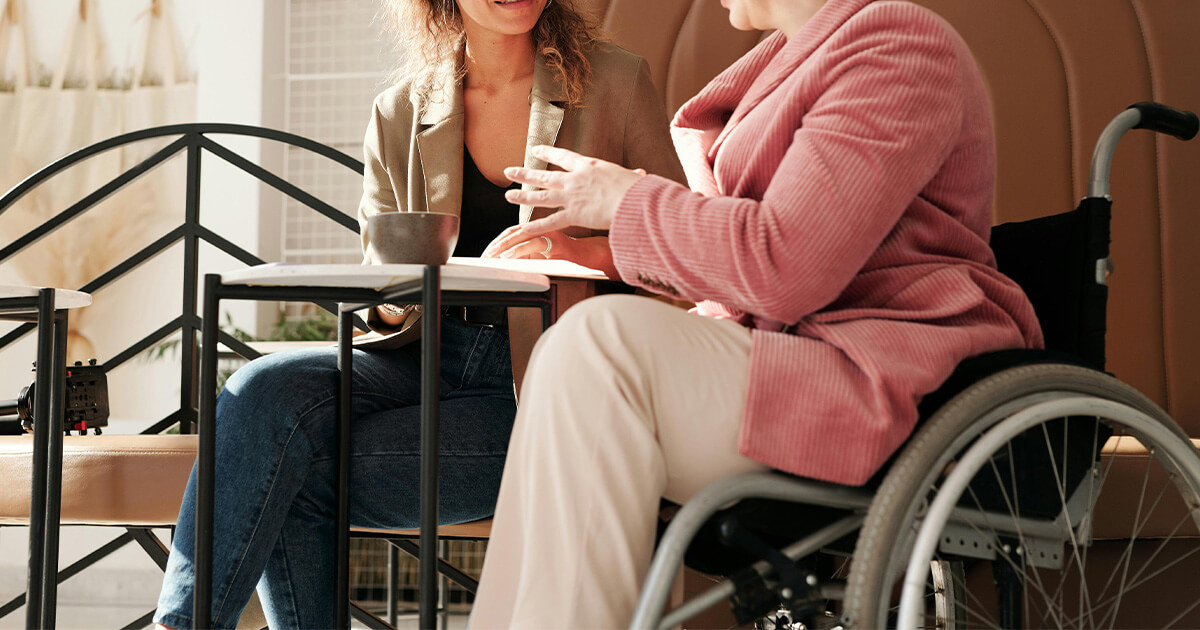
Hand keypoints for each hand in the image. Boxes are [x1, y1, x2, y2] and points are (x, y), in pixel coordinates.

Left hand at [483, 228, 618, 276]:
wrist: (590, 256)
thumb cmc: (567, 255)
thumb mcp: (542, 255)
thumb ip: (527, 255)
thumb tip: (506, 261)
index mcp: (537, 228)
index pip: (512, 232)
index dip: (498, 241)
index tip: (487, 252)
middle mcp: (541, 227)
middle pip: (513, 232)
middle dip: (497, 243)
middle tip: (486, 255)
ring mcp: (549, 233)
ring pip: (521, 236)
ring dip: (505, 246)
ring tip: (493, 256)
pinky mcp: (556, 242)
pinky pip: (534, 244)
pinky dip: (519, 250)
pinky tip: (509, 256)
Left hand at [502, 145, 645, 235]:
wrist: (634, 199)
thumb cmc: (636, 188)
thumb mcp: (630, 177)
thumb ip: (630, 176)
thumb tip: (640, 174)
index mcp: (589, 166)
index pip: (563, 157)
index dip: (548, 153)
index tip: (536, 150)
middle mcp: (575, 179)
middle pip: (545, 176)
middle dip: (525, 174)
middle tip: (509, 171)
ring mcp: (572, 197)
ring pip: (542, 196)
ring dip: (523, 196)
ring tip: (508, 195)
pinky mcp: (574, 215)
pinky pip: (551, 221)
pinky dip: (536, 226)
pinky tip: (523, 228)